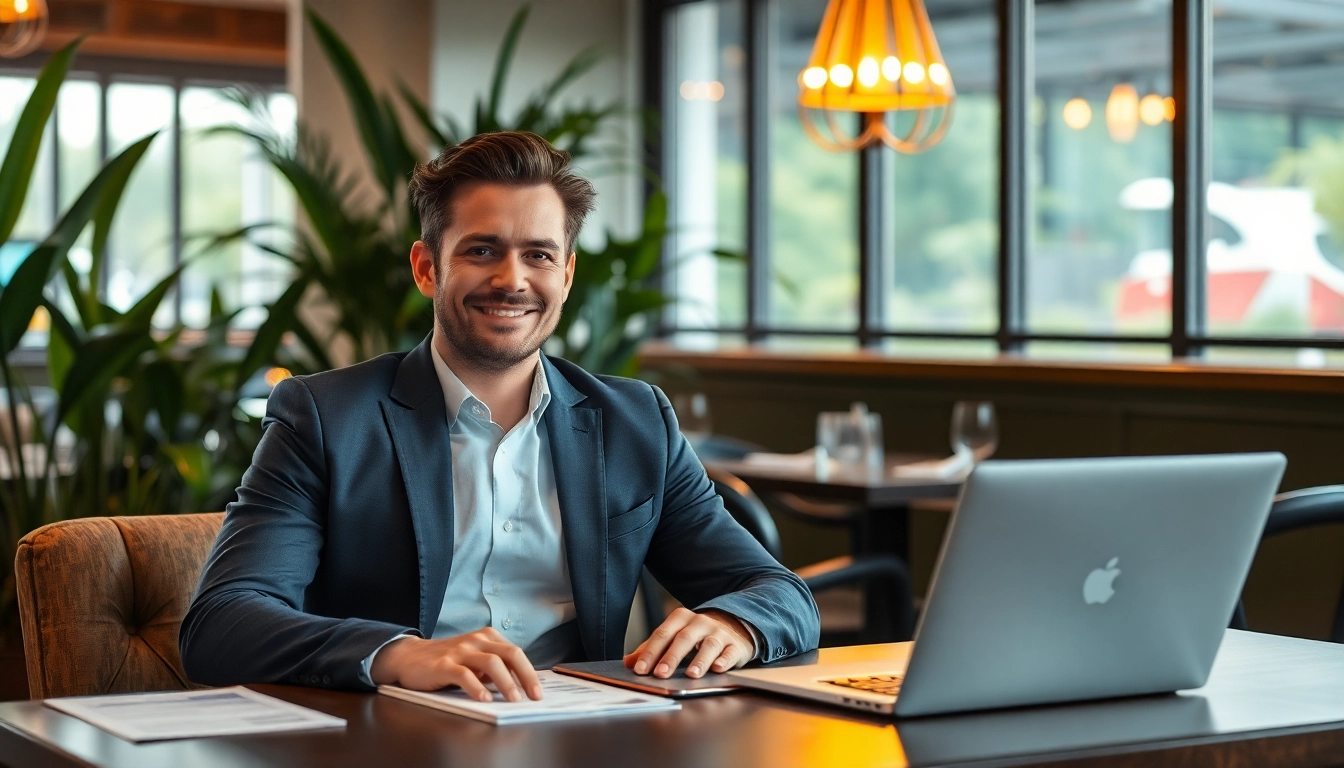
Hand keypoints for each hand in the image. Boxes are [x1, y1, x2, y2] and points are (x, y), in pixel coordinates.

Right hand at [370, 628, 541, 702]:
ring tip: (513, 700)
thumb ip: (493, 668)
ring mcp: (460, 651)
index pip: (516, 653)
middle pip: (510, 654)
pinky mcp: (443, 664)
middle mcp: (477, 640)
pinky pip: (464, 674)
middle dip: (526, 676)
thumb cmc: (447, 661)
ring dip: (506, 683)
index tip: (538, 692)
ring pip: (491, 663)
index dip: (530, 673)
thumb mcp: (474, 659)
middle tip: (535, 696)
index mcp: (488, 637)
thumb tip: (520, 686)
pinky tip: (484, 700)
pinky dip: (477, 688)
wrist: (409, 656)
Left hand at [623, 607, 752, 679]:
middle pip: (684, 639)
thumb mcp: (674, 636)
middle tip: (661, 674)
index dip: (650, 652)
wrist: (733, 626)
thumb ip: (652, 648)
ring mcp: (719, 633)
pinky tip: (718, 669)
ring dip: (699, 660)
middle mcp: (700, 622)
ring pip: (709, 645)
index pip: (662, 634)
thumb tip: (629, 663)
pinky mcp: (736, 645)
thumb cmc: (696, 635)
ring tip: (691, 675)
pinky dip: (724, 661)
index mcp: (680, 618)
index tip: (640, 669)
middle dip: (671, 657)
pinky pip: (730, 652)